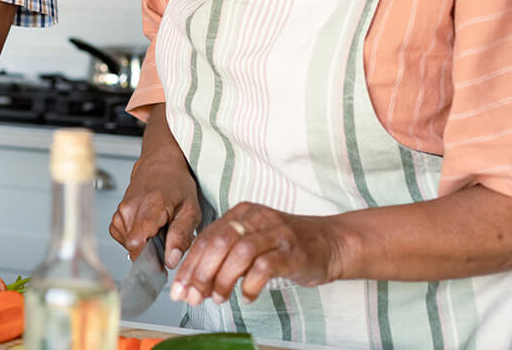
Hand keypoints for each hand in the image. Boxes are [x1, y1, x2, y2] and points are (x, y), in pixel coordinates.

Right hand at [109, 152, 203, 270]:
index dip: (146, 260)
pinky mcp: (118, 212)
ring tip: (158, 234)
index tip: (159, 267)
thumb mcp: (190, 211)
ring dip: (141, 245)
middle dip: (149, 254)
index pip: (136, 243)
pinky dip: (133, 238)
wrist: (161, 164)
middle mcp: (130, 208)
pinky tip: (147, 231)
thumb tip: (171, 261)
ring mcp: (121, 210)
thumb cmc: (177, 184)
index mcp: (150, 207)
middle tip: (166, 247)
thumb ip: (181, 237)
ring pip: (125, 242)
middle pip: (132, 246)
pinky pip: (121, 235)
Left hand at [171, 202, 355, 304]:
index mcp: (241, 213)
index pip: (206, 238)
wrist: (332, 243)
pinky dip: (250, 284)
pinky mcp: (293, 252)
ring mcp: (276, 233)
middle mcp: (257, 218)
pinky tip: (245, 297)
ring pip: (239, 253)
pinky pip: (265, 267)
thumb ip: (226, 253)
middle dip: (200, 273)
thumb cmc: (287, 246)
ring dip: (223, 279)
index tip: (179, 288)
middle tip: (192, 296)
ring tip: (218, 298)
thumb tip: (195, 280)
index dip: (189, 265)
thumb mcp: (253, 240)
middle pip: (218, 242)